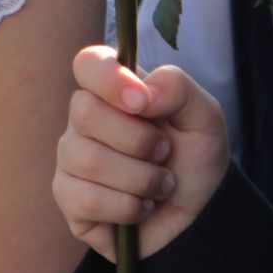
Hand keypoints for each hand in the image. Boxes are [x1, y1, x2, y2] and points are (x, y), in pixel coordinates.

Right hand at [52, 45, 230, 261]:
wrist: (199, 207)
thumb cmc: (193, 154)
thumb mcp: (204, 116)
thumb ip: (178, 88)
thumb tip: (144, 93)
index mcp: (110, 89)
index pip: (87, 64)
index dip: (109, 79)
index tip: (142, 102)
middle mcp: (82, 120)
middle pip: (85, 112)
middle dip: (140, 140)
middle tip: (164, 152)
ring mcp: (70, 159)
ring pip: (89, 161)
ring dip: (142, 180)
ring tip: (160, 184)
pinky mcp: (68, 198)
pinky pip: (86, 200)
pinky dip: (127, 208)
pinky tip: (140, 207)